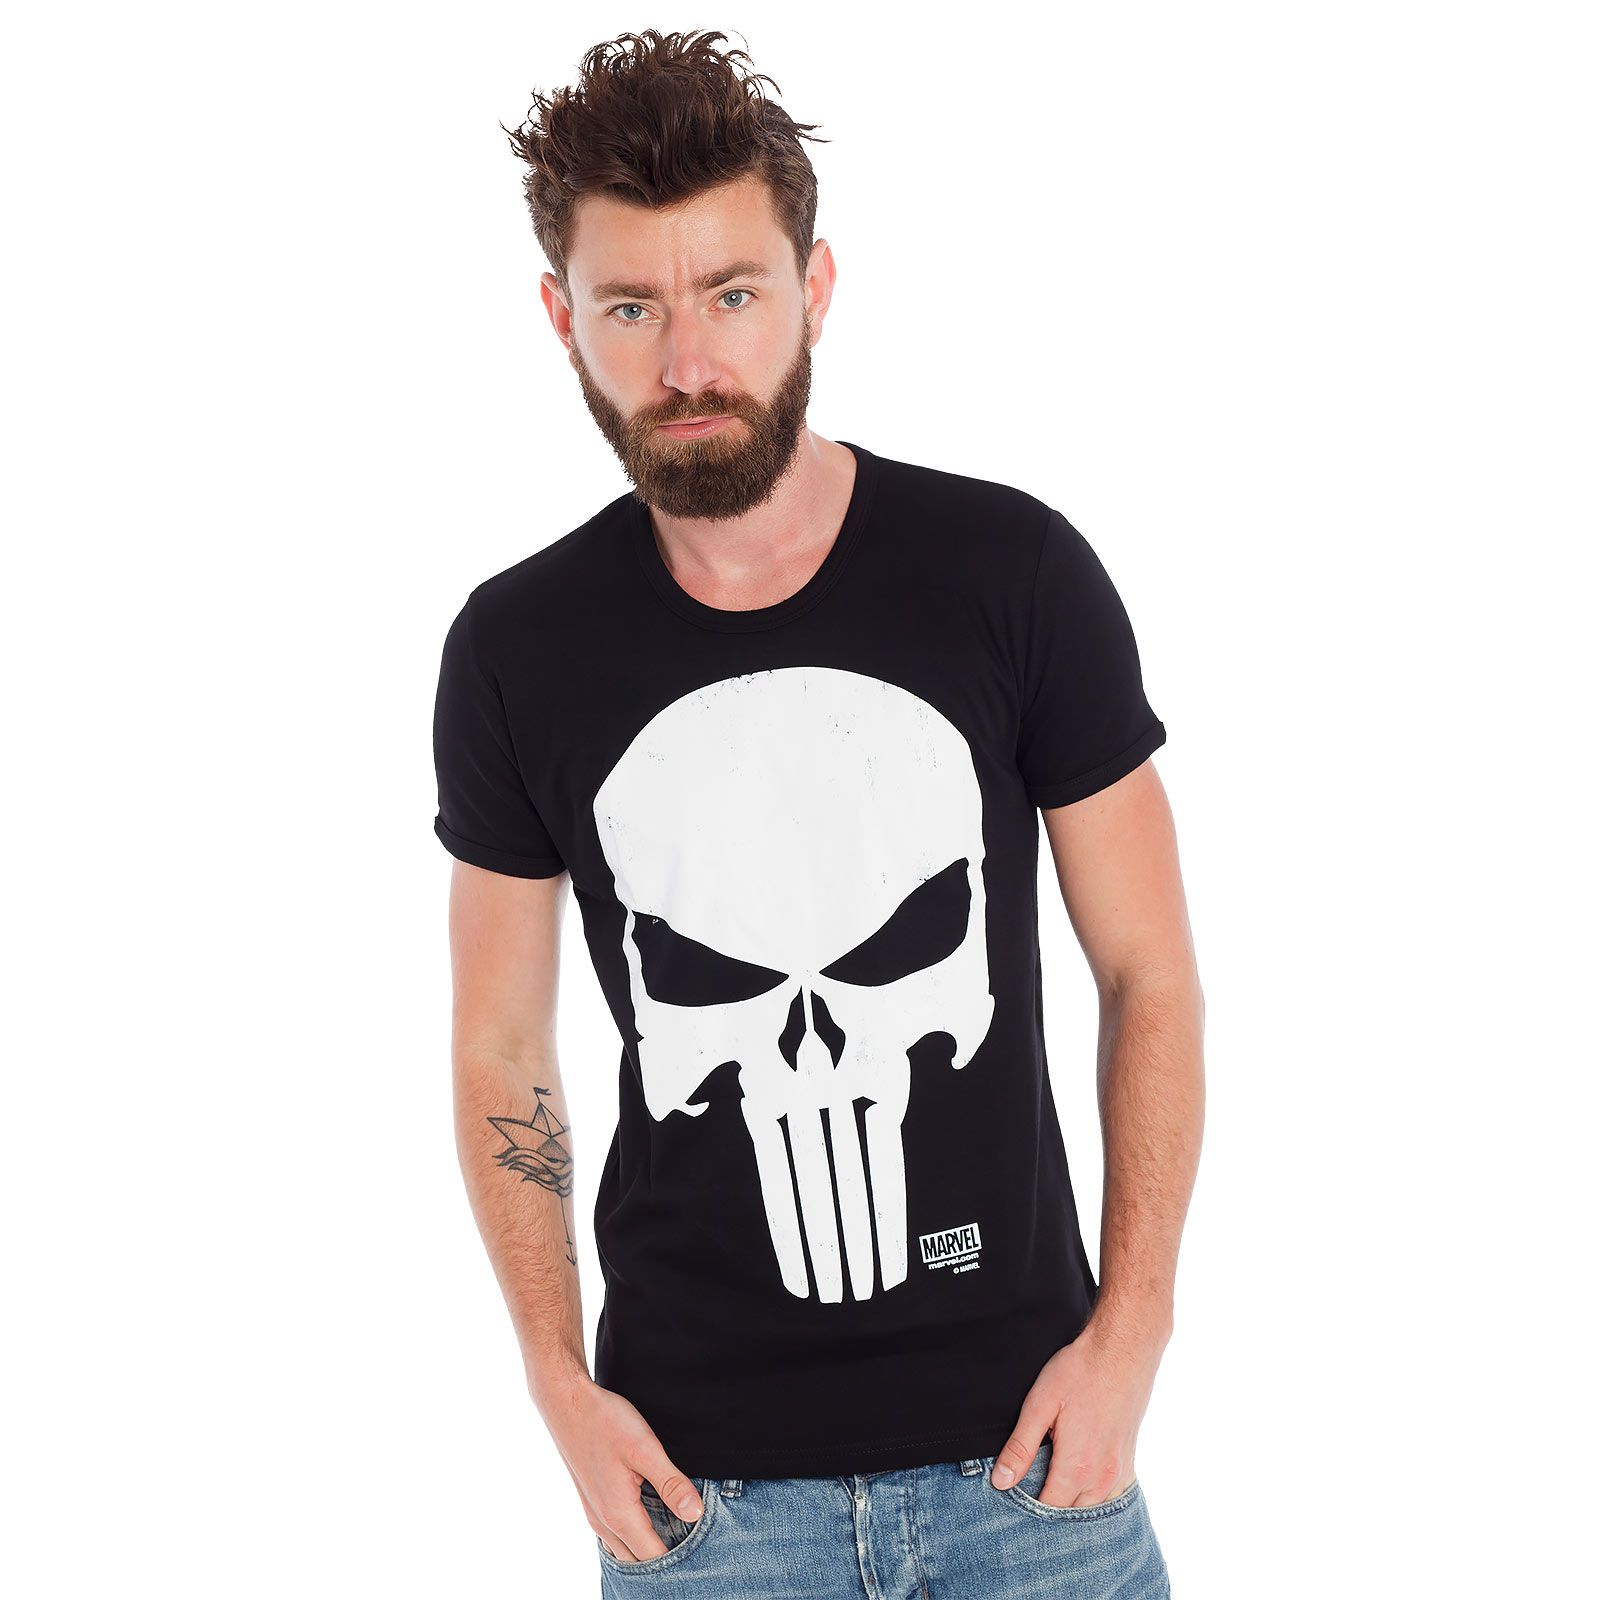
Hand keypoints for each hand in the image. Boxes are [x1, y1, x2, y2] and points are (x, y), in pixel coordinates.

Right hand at [537, 1373, 704, 1562]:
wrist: (566, 1402)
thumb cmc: (604, 1421)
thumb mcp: (645, 1449)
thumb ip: (671, 1484)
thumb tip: (696, 1514)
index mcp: (619, 1515)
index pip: (653, 1558)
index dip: (679, 1560)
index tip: (702, 1551)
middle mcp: (604, 1522)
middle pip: (638, 1560)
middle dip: (664, 1560)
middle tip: (694, 1544)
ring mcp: (595, 1513)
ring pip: (625, 1548)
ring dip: (648, 1547)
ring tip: (677, 1532)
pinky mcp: (592, 1500)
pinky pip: (616, 1534)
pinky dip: (635, 1534)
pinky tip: (652, 1516)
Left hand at [989, 1316, 1164, 1507]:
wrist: (1122, 1349)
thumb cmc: (1079, 1372)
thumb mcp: (1040, 1405)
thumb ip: (1021, 1447)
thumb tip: (1001, 1481)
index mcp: (1077, 1466)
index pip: (1048, 1508)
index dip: (1028, 1508)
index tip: (1012, 1495)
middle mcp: (1103, 1477)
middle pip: (1071, 1513)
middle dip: (1049, 1508)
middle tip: (1028, 1487)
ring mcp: (1120, 1471)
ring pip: (1093, 1506)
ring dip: (1073, 1503)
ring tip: (1050, 1483)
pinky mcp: (1129, 1460)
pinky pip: (1112, 1495)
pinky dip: (1094, 1495)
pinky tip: (1080, 1480)